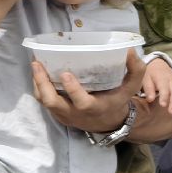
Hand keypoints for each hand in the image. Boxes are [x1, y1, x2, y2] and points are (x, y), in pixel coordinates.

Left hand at [30, 50, 144, 132]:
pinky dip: (39, 87)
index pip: (82, 103)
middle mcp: (76, 114)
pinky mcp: (57, 114)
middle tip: (37, 64)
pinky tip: (38, 72)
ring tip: (35, 64)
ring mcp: (64, 115)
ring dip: (38, 83)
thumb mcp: (131, 87)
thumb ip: (135, 70)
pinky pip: (43, 102)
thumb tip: (129, 50)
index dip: (72, 90)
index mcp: (95, 108)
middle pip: (53, 103)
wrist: (108, 122)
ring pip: (44, 102)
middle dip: (43, 84)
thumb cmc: (118, 100)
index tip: (65, 73)